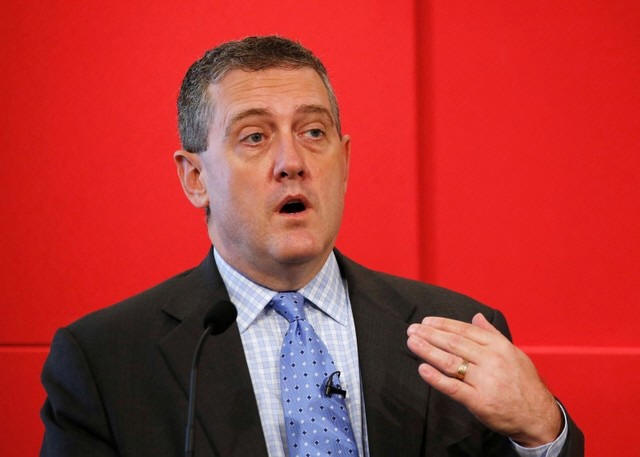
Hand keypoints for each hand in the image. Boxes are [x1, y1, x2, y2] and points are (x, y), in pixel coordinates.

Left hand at [406, 313, 561, 446]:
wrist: (539, 416)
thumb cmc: (524, 383)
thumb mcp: (513, 353)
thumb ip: (492, 334)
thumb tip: (476, 316)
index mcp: (498, 347)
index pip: (465, 331)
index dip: (443, 325)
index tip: (426, 322)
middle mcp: (491, 361)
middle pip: (454, 344)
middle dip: (430, 335)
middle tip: (412, 329)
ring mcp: (485, 381)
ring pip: (451, 362)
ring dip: (428, 350)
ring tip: (412, 343)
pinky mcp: (479, 402)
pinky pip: (453, 387)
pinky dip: (436, 378)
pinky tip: (422, 369)